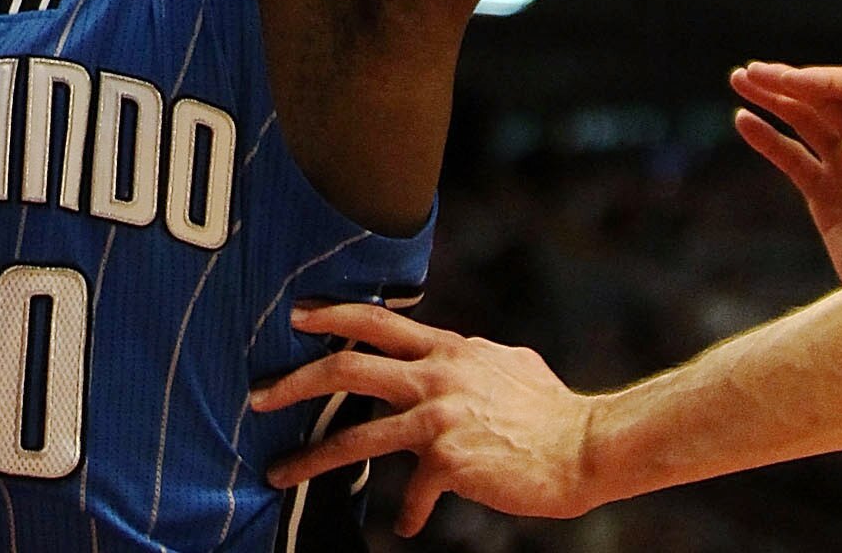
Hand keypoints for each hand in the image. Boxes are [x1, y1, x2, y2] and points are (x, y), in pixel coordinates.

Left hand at [252, 302, 598, 534]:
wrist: (584, 446)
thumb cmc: (549, 408)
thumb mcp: (501, 362)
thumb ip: (464, 357)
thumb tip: (448, 351)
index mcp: (445, 349)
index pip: (375, 322)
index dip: (331, 315)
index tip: (294, 316)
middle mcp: (434, 376)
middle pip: (346, 369)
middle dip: (293, 381)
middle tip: (257, 394)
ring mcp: (438, 418)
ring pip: (356, 436)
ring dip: (311, 457)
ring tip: (279, 471)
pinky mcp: (449, 461)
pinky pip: (411, 493)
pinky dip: (406, 512)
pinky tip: (404, 525)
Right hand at [733, 62, 841, 282]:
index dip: (819, 82)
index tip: (786, 77)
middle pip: (828, 101)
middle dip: (791, 82)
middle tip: (755, 70)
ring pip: (808, 123)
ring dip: (773, 99)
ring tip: (738, 78)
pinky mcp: (827, 196)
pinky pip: (795, 160)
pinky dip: (768, 139)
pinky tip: (743, 121)